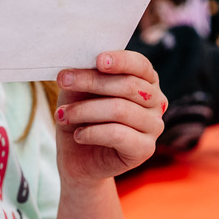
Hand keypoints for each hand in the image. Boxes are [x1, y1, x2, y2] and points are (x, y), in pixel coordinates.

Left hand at [54, 50, 165, 182]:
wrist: (78, 158)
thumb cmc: (81, 117)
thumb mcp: (78, 91)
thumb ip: (85, 75)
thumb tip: (81, 60)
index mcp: (145, 80)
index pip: (140, 64)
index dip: (120, 60)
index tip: (98, 60)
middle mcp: (155, 101)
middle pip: (128, 85)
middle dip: (90, 81)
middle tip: (62, 82)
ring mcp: (154, 126)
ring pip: (120, 109)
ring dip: (84, 110)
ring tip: (62, 115)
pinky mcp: (145, 149)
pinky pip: (118, 134)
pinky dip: (92, 133)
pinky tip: (78, 135)